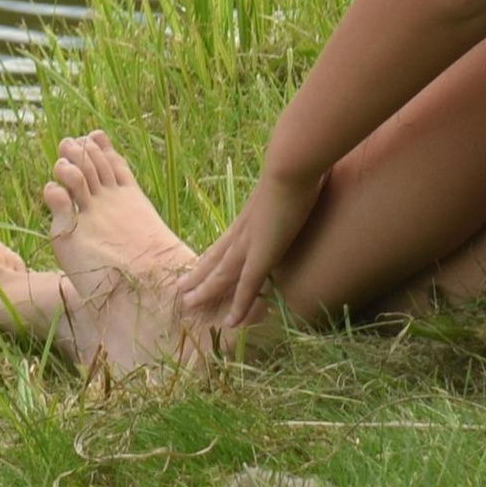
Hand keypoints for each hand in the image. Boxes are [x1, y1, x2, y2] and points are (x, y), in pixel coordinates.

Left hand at [177, 160, 324, 341]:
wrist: (291, 165)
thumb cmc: (296, 163)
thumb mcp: (291, 177)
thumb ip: (292, 184)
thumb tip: (304, 183)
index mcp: (250, 213)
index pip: (227, 238)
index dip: (213, 253)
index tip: (200, 263)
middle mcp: (244, 229)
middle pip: (215, 257)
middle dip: (199, 274)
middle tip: (181, 290)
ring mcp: (250, 243)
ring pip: (221, 275)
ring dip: (205, 291)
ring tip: (187, 305)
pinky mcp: (261, 256)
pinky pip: (247, 287)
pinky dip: (239, 305)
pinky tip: (232, 323)